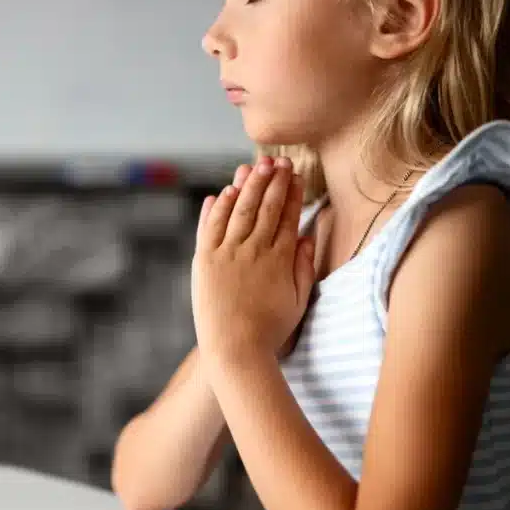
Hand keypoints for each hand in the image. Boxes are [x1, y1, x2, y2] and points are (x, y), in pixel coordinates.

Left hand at [192, 156, 314, 361]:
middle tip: (278, 160)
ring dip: (246, 185)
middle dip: (272, 180)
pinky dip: (217, 208)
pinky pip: (210, 227)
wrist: (234, 349)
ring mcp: (227, 254)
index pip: (287, 217)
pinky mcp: (204, 261)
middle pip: (264, 207)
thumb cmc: (270, 331)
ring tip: (254, 166)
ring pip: (238, 210)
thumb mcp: (298, 300)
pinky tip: (223, 193)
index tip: (295, 175)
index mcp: (279, 259)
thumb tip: (305, 236)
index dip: (292, 193)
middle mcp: (253, 251)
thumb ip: (303, 266)